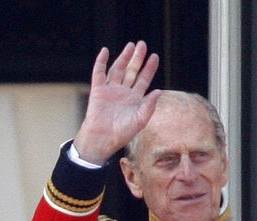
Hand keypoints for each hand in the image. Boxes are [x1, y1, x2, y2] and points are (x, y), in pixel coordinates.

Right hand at [72, 42, 160, 164]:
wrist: (102, 140)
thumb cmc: (121, 134)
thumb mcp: (140, 121)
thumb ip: (149, 106)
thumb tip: (159, 91)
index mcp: (134, 100)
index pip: (143, 80)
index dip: (149, 68)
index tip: (154, 56)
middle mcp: (123, 93)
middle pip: (132, 71)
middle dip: (137, 58)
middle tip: (142, 44)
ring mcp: (110, 91)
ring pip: (118, 69)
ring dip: (124, 57)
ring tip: (130, 46)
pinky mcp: (98, 91)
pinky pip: (99, 73)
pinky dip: (101, 62)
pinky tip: (105, 51)